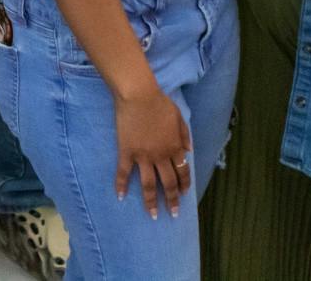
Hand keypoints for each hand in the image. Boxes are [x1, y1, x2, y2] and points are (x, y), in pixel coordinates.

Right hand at [112, 85, 190, 219]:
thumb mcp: (179, 116)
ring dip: (151, 202)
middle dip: (172, 200)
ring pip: (149, 184)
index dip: (184, 184)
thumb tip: (189, 152)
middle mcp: (161, 155)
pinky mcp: (127, 153)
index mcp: (175, 147)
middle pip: (168, 182)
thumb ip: (184, 135)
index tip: (184, 195)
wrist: (138, 95)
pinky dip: (121, 186)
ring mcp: (143, 156)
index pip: (182, 171)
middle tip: (173, 214)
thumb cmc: (159, 102)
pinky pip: (124, 173)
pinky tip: (120, 197)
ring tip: (153, 215)